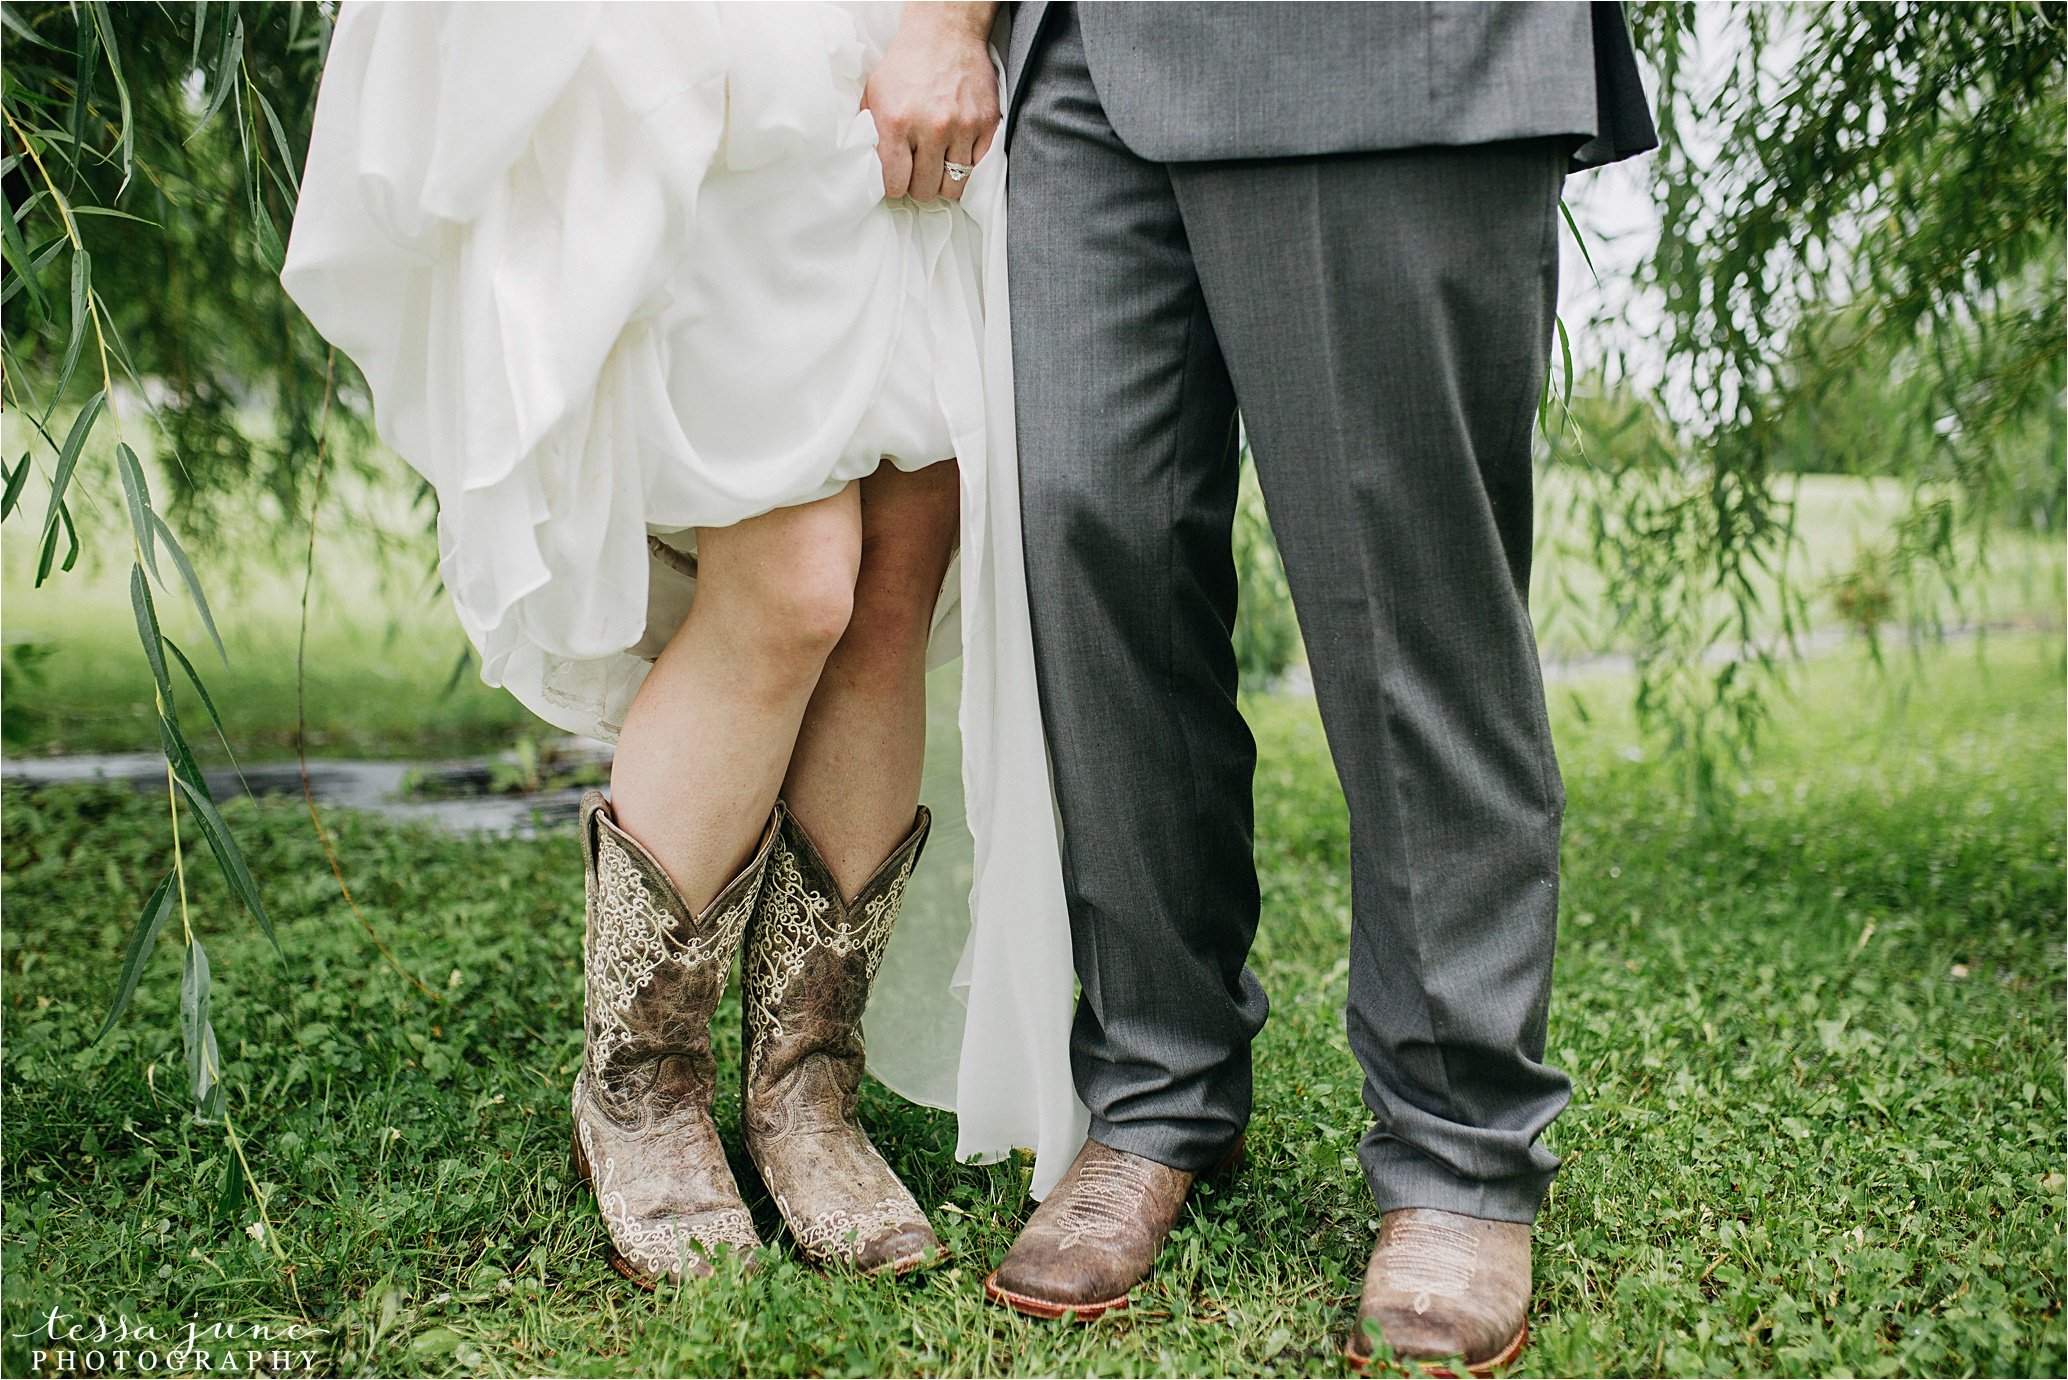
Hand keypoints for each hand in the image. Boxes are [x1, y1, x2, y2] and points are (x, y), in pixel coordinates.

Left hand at [861, 2, 999, 202]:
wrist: (945, 33)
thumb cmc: (909, 63)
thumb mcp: (875, 93)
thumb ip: (871, 132)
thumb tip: (871, 167)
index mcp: (897, 121)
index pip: (895, 183)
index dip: (895, 185)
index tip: (898, 178)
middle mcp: (931, 127)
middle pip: (925, 190)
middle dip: (919, 184)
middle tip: (918, 170)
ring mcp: (962, 127)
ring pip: (954, 186)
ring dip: (944, 179)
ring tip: (938, 163)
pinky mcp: (987, 124)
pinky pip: (978, 169)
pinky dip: (967, 167)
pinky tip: (956, 153)